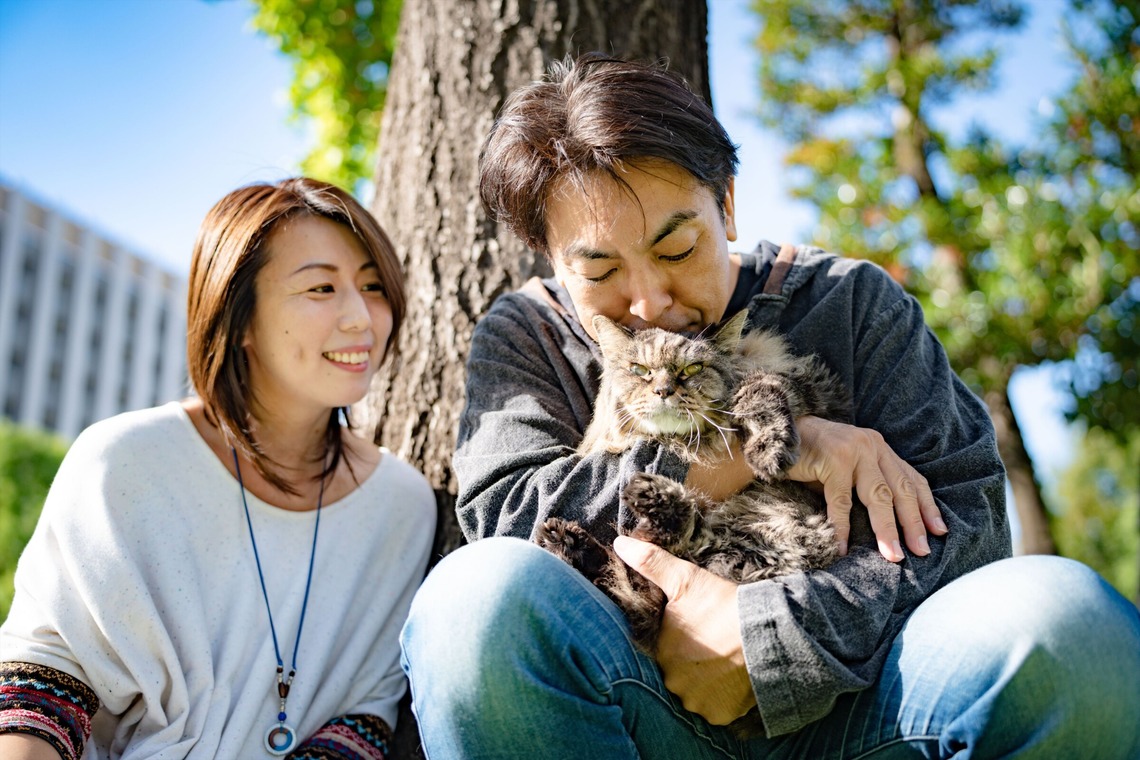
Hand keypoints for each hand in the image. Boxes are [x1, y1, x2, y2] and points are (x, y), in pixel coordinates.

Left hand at [613, 535, 755, 724]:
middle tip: (714, 644)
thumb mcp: (684, 578)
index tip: (697, 630)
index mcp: (661, 653)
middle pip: (679, 672)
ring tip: (725, 660)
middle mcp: (674, 683)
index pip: (665, 649)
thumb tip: (619, 543)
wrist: (768, 634)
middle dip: (692, 662)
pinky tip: (733, 678)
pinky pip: (717, 708)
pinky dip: (723, 697)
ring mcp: (698, 702)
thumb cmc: (723, 604)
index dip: (680, 640)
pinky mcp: (721, 715)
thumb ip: (650, 562)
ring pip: (696, 691)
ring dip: (706, 681)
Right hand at [787, 416, 945, 561]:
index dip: (927, 506)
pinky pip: (840, 501)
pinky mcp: (831, 460)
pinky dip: (842, 527)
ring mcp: (852, 451)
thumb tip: (888, 524)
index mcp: (879, 447)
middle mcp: (871, 445)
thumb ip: (866, 484)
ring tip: (893, 555)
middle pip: (900, 490)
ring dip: (887, 529)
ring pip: (877, 496)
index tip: (939, 531)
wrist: (775, 434)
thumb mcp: (847, 467)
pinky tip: (843, 548)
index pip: (911, 479)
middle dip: (913, 524)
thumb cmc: (811, 456)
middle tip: (922, 551)